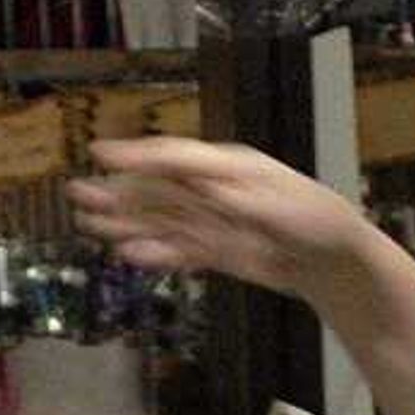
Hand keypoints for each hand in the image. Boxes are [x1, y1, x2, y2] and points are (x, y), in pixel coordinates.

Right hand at [72, 137, 397, 306]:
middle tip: (78, 193)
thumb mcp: (285, 209)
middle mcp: (215, 190)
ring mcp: (214, 221)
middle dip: (119, 192)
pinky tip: (127, 254)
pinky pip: (178, 250)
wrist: (335, 260)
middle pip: (158, 189)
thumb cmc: (318, 222)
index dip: (138, 157)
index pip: (176, 158)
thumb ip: (245, 203)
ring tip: (89, 223)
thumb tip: (213, 193)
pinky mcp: (217, 250)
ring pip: (161, 220)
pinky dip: (153, 253)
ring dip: (126, 221)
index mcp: (230, 168)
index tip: (102, 154)